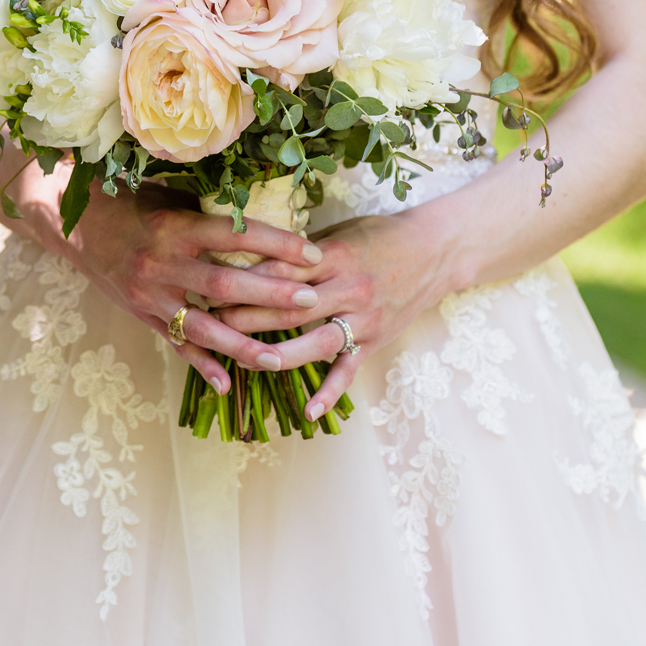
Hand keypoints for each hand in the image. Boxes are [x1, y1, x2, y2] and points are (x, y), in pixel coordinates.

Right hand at [27, 180, 325, 392]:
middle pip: (225, 283)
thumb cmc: (131, 205)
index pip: (236, 235)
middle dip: (271, 294)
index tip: (313, 252)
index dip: (277, 243)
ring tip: (277, 358)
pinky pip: (176, 344)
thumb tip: (264, 218)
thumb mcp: (170, 198)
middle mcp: (164, 263)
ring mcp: (151, 294)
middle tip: (310, 301)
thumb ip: (210, 215)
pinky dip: (201, 365)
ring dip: (242, 345)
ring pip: (203, 326)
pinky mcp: (143, 315)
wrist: (75, 225)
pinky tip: (225, 383)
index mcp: (176, 227)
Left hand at [219, 212, 458, 420]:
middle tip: (212, 324)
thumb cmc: (379, 236)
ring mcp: (363, 319)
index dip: (243, 281)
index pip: (280, 272)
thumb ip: (299, 253)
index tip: (211, 286)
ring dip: (277, 354)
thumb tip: (249, 259)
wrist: (435, 251)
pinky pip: (348, 370)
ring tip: (244, 361)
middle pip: (289, 308)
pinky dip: (329, 392)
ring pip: (315, 342)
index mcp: (332, 257)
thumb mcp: (338, 234)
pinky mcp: (375, 341)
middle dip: (247, 317)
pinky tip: (307, 411)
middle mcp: (348, 289)